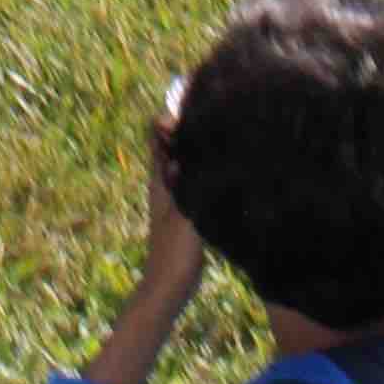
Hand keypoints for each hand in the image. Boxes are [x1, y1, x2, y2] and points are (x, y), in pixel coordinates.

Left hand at [140, 114, 206, 307]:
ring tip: (224, 128)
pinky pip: (194, 174)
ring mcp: (174, 193)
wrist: (168, 287)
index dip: (170, 113)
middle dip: (188, 122)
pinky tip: (225, 164)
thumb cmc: (174, 252)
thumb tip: (180, 155)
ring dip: (198, 143)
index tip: (193, 96)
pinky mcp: (186, 207)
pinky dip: (205, 164)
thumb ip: (184, 187)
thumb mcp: (183, 217)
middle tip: (215, 105)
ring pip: (184, 157)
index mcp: (160, 178)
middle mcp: (165, 180)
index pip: (157, 132)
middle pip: (172, 140)